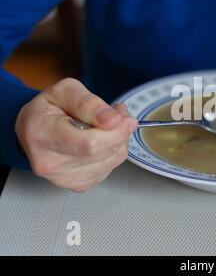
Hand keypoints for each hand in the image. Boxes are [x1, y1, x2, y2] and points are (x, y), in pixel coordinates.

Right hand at [15, 78, 137, 191]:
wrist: (33, 129)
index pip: (90, 144)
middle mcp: (50, 163)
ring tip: (109, 125)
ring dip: (119, 141)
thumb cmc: (48, 109)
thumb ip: (89, 103)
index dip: (115, 131)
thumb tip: (113, 119)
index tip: (123, 117)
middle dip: (119, 132)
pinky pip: (109, 169)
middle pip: (102, 153)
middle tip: (118, 115)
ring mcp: (63, 178)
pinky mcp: (77, 185)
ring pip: (111, 161)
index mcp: (43, 136)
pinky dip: (113, 153)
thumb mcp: (66, 91)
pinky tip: (103, 141)